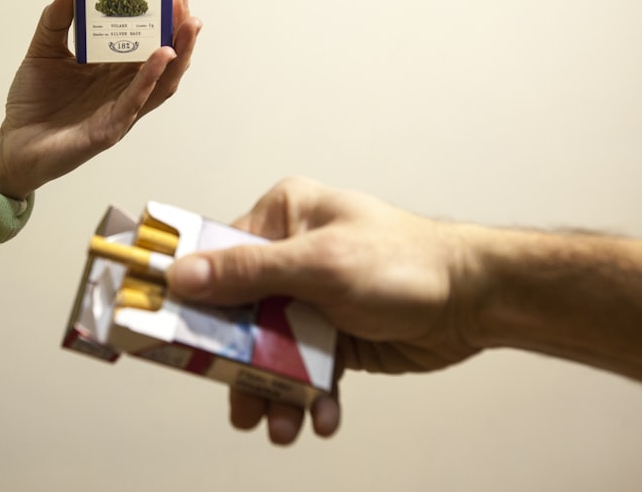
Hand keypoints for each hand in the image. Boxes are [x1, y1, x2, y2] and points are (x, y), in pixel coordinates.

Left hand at [0, 0, 200, 198]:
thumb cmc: (33, 104)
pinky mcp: (110, 129)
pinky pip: (136, 101)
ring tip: (188, 27)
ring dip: (179, 54)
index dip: (162, 19)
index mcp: (112, 70)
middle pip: (163, 60)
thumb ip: (54, 24)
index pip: (146, 41)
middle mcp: (123, 89)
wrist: (15, 143)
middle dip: (179, 31)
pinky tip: (162, 56)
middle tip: (183, 2)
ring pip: (161, 83)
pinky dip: (151, 78)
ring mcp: (120, 110)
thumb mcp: (42, 53)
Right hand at [166, 176, 480, 443]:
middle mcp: (289, 255)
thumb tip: (182, 274)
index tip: (167, 330)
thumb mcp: (320, 265)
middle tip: (235, 397)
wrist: (474, 302)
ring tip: (277, 424)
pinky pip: (301, 369)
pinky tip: (319, 416)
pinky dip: (306, 396)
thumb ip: (249, 271)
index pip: (216, 254)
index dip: (190, 295)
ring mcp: (308, 297)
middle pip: (236, 312)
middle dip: (236, 361)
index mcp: (282, 217)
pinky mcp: (329, 335)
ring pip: (267, 348)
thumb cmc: (406, 264)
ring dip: (271, 389)